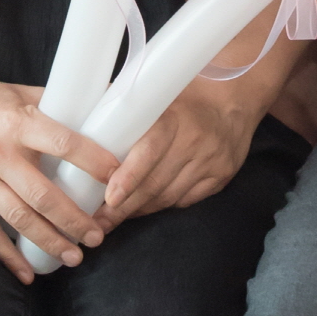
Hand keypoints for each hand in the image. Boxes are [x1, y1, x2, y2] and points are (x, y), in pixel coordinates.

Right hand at [0, 67, 116, 282]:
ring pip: (19, 219)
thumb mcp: (22, 93)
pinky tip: (29, 273)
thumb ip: (58, 106)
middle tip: (97, 236)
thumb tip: (102, 112)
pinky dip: (8, 256)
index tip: (117, 179)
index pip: (64, 145)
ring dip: (49, 242)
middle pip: (43, 196)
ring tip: (74, 257)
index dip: (94, 163)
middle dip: (74, 221)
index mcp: (19, 122)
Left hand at [97, 82, 261, 226]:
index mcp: (174, 117)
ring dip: (139, 209)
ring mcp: (211, 162)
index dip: (128, 177)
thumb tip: (84, 121)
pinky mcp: (221, 177)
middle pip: (155, 183)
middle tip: (98, 221)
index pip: (149, 151)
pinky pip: (184, 200)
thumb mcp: (157, 94)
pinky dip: (161, 206)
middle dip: (123, 206)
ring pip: (168, 197)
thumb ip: (125, 109)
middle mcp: (195, 141)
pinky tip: (144, 208)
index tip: (110, 197)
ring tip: (114, 218)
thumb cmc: (184, 98)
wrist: (232, 101)